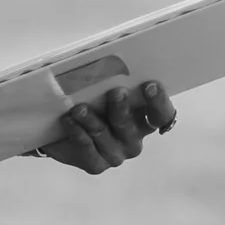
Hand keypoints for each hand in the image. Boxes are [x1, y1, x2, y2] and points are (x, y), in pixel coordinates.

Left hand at [32, 82, 175, 174]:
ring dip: (92, 120)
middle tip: (114, 92)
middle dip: (122, 108)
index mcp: (144, 119)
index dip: (159, 101)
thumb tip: (111, 60)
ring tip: (79, 108)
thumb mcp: (103, 91)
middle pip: (132, 126)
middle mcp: (133, 139)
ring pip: (105, 136)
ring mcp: (116, 154)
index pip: (162, 114)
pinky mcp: (96, 165)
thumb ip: (113, 81)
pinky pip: (89, 150)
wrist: (62, 133)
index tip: (149, 85)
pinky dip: (79, 134)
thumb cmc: (90, 105)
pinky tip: (70, 121)